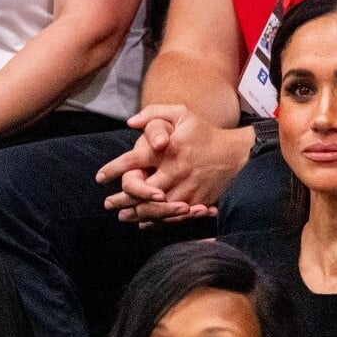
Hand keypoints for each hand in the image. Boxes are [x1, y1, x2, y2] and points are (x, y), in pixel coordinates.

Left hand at [96, 104, 250, 224]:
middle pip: (140, 191)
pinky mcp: (195, 202)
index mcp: (167, 150)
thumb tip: (130, 122)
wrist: (236, 154)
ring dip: (136, 213)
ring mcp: (185, 188)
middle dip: (120, 199)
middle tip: (108, 204)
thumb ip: (155, 114)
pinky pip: (172, 216)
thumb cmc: (204, 132)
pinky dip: (157, 221)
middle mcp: (174, 171)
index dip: (113, 170)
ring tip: (122, 216)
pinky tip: (145, 222)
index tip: (100, 177)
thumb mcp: (182, 114)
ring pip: (154, 208)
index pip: (132, 161)